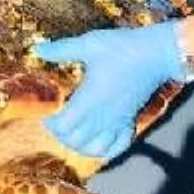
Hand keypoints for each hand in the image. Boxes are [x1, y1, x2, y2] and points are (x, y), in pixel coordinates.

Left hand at [34, 21, 191, 160]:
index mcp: (88, 100)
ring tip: (75, 134)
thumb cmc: (121, 47)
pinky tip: (100, 140)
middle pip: (75, 141)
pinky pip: (119, 146)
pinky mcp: (130, 120)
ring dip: (81, 146)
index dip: (51, 124)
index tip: (47, 115)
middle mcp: (102, 116)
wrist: (155, 53)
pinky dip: (107, 149)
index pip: (63, 127)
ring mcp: (117, 121)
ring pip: (95, 149)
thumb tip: (37, 49)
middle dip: (62, 136)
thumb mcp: (88, 44)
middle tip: (58, 123)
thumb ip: (61, 49)